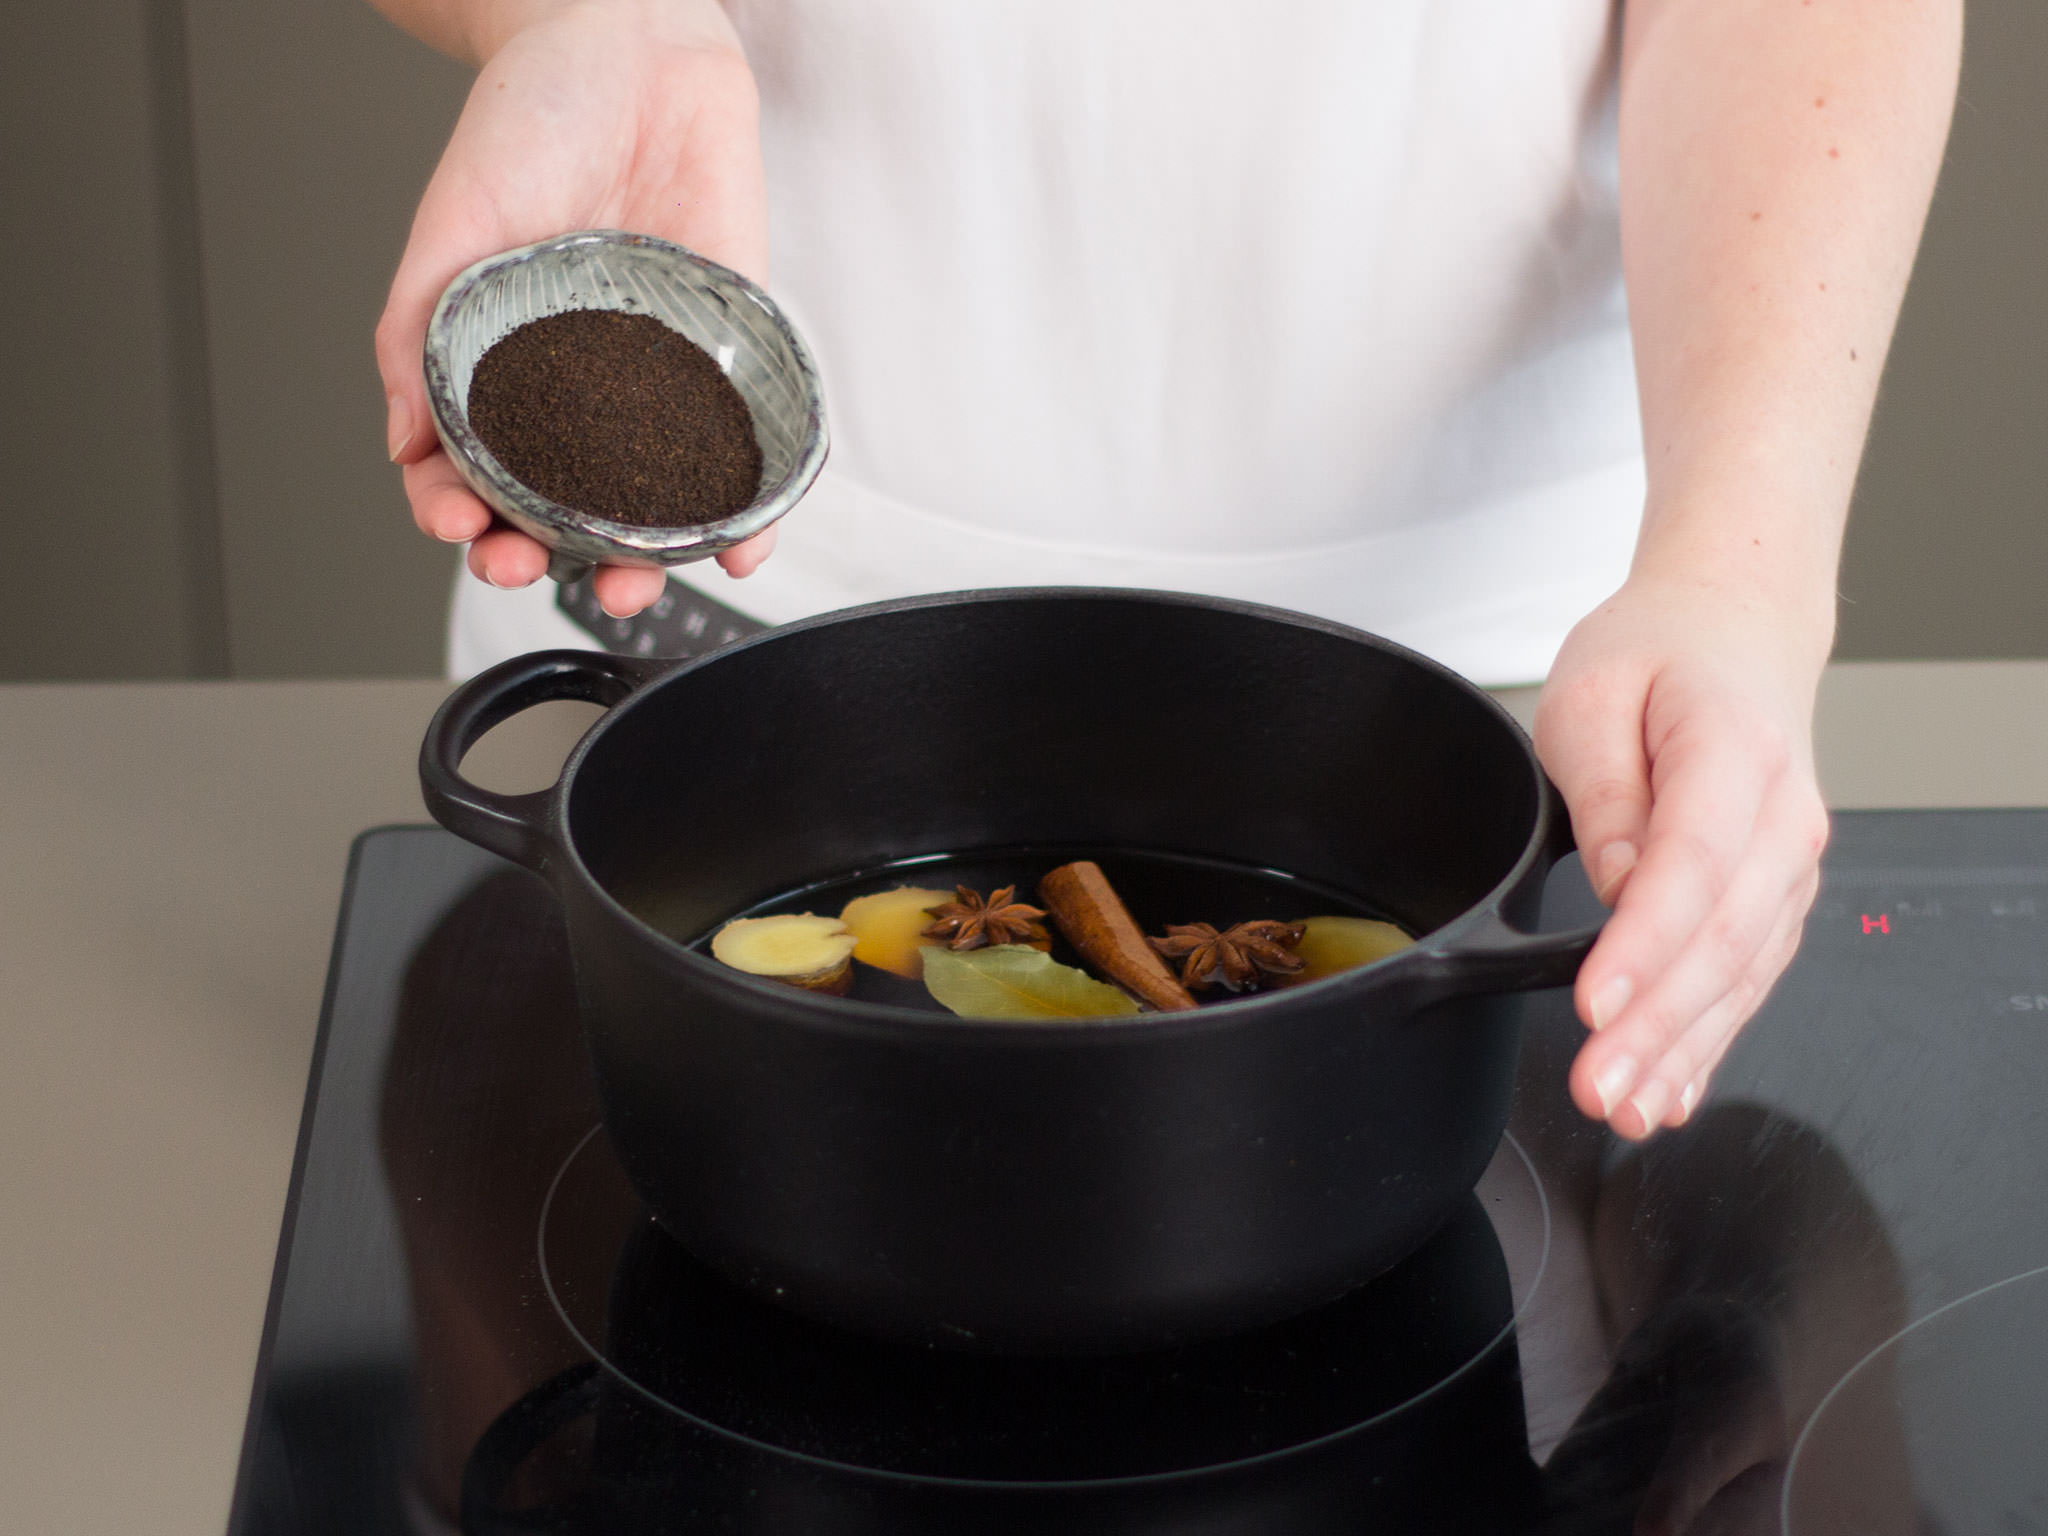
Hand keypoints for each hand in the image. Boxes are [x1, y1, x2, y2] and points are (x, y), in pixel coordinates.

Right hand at [374, 0, 775, 617]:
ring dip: (637, 559)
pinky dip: (742, 511)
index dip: (457, 513)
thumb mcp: (452, 221)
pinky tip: (739, 544)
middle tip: (524, 565)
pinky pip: (737, 455)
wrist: (634, 50)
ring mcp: (653, 380)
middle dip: (538, 556)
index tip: (456, 526)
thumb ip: (418, 330)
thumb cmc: (533, 121)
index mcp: (500, 361)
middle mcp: (575, 384)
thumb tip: (403, 438)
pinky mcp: (728, 361)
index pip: (471, 468)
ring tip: (627, 583)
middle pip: (555, 504)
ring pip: (645, 501)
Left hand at [1534, 576, 1829, 1138]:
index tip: (1594, 1004)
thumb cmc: (1658, 654)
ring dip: (1683, 1053)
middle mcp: (1779, 819)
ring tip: (1627, 1109)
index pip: (1692, 865)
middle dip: (1658, 1028)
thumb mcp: (1591, 695)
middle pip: (1722, 940)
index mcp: (1734, 750)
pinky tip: (1671, 1092)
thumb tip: (1617, 886)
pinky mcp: (1773, 898)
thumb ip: (1605, 793)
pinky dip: (1707, 1043)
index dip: (1644, 946)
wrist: (1733, 631)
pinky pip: (1746, 982)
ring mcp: (1786, 866)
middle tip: (1599, 1088)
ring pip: (1741, 976)